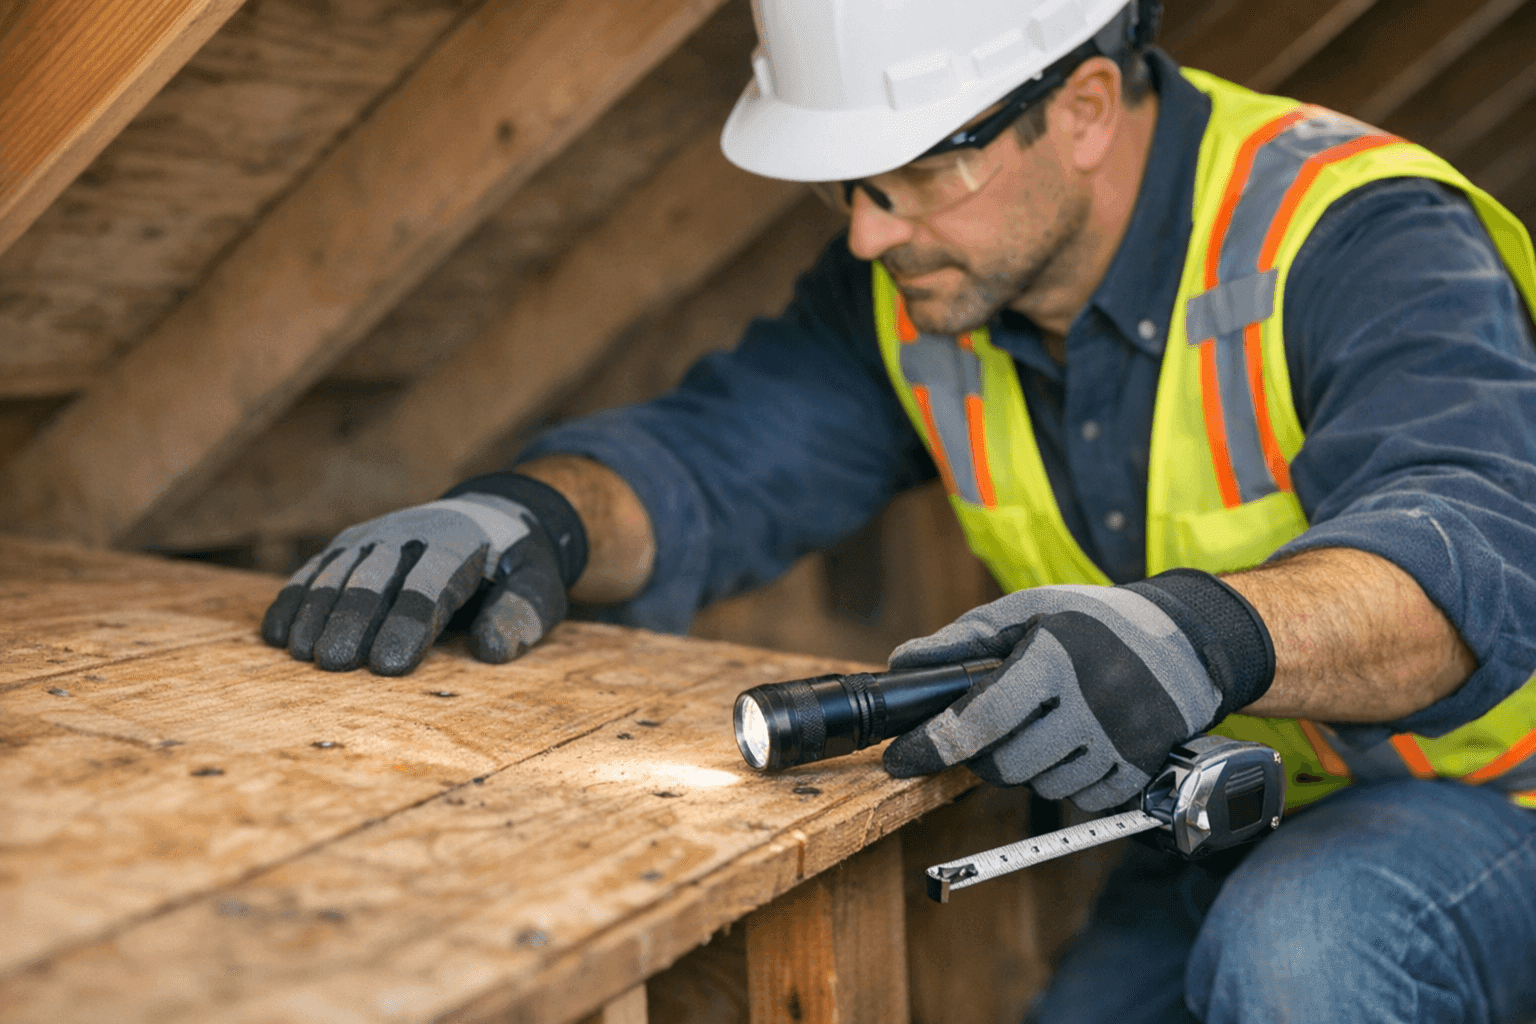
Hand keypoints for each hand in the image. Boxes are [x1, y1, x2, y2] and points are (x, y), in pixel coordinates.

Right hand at [261, 474, 586, 674]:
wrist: (492, 516)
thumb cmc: (517, 567)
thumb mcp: (539, 588)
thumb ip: (520, 615)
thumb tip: (491, 650)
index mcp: (461, 544)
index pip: (430, 584)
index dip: (408, 624)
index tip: (388, 667)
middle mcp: (411, 533)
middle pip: (375, 577)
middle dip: (353, 619)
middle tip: (334, 665)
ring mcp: (375, 535)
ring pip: (338, 571)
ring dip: (317, 611)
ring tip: (301, 654)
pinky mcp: (351, 545)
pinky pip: (316, 569)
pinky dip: (294, 598)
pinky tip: (275, 634)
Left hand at [881, 569, 1273, 810]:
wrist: (1183, 639)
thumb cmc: (1093, 620)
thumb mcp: (1027, 609)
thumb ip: (963, 639)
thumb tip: (903, 663)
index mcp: (1054, 659)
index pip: (981, 719)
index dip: (933, 744)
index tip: (901, 757)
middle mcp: (1089, 704)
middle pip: (1005, 765)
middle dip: (983, 755)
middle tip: (990, 730)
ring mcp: (1118, 741)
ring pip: (1040, 785)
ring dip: (1026, 766)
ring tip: (1043, 726)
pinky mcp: (1140, 768)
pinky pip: (1081, 799)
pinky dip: (1066, 780)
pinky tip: (1073, 745)